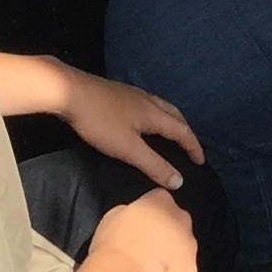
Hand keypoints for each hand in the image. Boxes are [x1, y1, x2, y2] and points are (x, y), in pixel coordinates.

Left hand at [59, 70, 202, 189]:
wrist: (69, 91)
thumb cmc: (100, 121)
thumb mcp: (128, 149)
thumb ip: (153, 164)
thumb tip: (179, 180)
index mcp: (153, 114)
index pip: (182, 131)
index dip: (193, 146)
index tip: (201, 162)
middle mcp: (147, 100)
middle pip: (174, 114)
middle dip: (185, 131)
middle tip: (189, 146)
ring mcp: (132, 94)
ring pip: (160, 107)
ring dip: (171, 121)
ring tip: (170, 133)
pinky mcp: (118, 93)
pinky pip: (147, 104)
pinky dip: (155, 115)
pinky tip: (142, 121)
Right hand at [90, 189, 197, 271]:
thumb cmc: (114, 248)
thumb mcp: (112, 217)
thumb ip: (130, 212)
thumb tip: (133, 219)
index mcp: (160, 202)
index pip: (160, 199)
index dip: (149, 213)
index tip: (140, 224)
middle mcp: (181, 221)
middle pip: (176, 222)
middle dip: (165, 232)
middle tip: (144, 247)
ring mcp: (190, 247)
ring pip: (183, 247)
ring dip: (171, 254)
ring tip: (148, 268)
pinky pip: (184, 271)